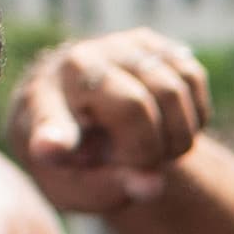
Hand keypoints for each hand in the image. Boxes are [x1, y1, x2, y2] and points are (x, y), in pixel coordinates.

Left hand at [5, 29, 212, 214]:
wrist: (85, 114)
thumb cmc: (77, 156)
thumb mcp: (76, 187)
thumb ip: (106, 191)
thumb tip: (151, 185)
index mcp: (41, 105)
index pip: (48, 121)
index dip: (54, 136)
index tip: (50, 149)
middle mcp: (76, 63)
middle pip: (135, 107)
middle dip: (150, 151)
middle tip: (142, 167)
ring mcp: (115, 46)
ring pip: (172, 92)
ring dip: (177, 137)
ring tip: (155, 149)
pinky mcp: (151, 42)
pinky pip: (192, 78)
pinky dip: (192, 115)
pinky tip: (169, 125)